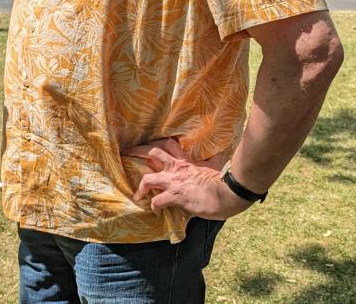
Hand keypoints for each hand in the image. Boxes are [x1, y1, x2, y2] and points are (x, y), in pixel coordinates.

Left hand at [126, 138, 249, 220]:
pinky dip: (154, 206)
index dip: (156, 143)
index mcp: (186, 161)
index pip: (168, 144)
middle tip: (126, 153)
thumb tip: (220, 152)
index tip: (147, 145)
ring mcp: (174, 182)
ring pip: (148, 178)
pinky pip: (157, 201)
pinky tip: (156, 211)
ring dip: (140, 187)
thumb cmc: (224, 180)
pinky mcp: (175, 196)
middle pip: (152, 153)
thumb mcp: (216, 165)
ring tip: (138, 194)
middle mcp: (177, 168)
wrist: (229, 192)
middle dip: (137, 152)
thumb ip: (213, 159)